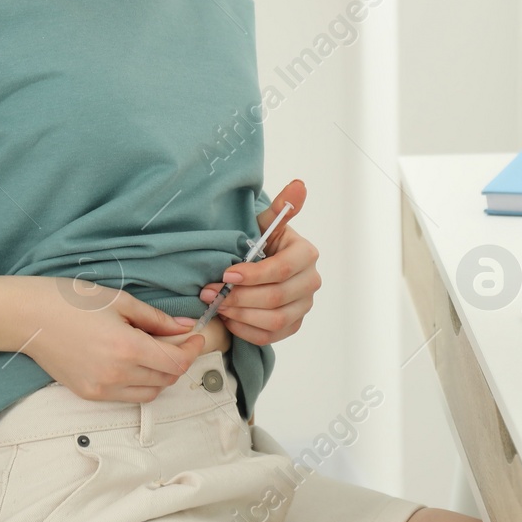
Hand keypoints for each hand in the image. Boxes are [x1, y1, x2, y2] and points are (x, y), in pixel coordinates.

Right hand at [0, 276, 208, 402]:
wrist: (29, 317)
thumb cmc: (73, 301)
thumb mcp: (120, 301)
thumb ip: (156, 319)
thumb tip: (184, 328)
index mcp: (127, 349)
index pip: (176, 363)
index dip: (192, 351)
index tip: (195, 337)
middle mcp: (117, 375)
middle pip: (167, 380)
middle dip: (178, 361)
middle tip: (175, 340)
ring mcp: (101, 389)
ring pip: (149, 393)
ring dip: (160, 375)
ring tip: (152, 351)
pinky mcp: (89, 394)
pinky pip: (126, 396)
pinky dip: (138, 383)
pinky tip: (131, 362)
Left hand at [199, 181, 321, 346]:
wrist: (261, 263)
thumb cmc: (261, 242)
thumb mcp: (266, 222)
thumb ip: (281, 207)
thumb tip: (299, 184)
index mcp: (306, 254)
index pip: (282, 270)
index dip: (253, 275)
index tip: (226, 274)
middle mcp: (310, 282)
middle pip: (276, 298)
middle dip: (239, 297)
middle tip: (210, 293)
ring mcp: (303, 307)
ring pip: (273, 320)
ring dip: (240, 314)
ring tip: (216, 305)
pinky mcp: (292, 325)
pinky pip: (269, 336)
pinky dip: (245, 330)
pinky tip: (228, 317)